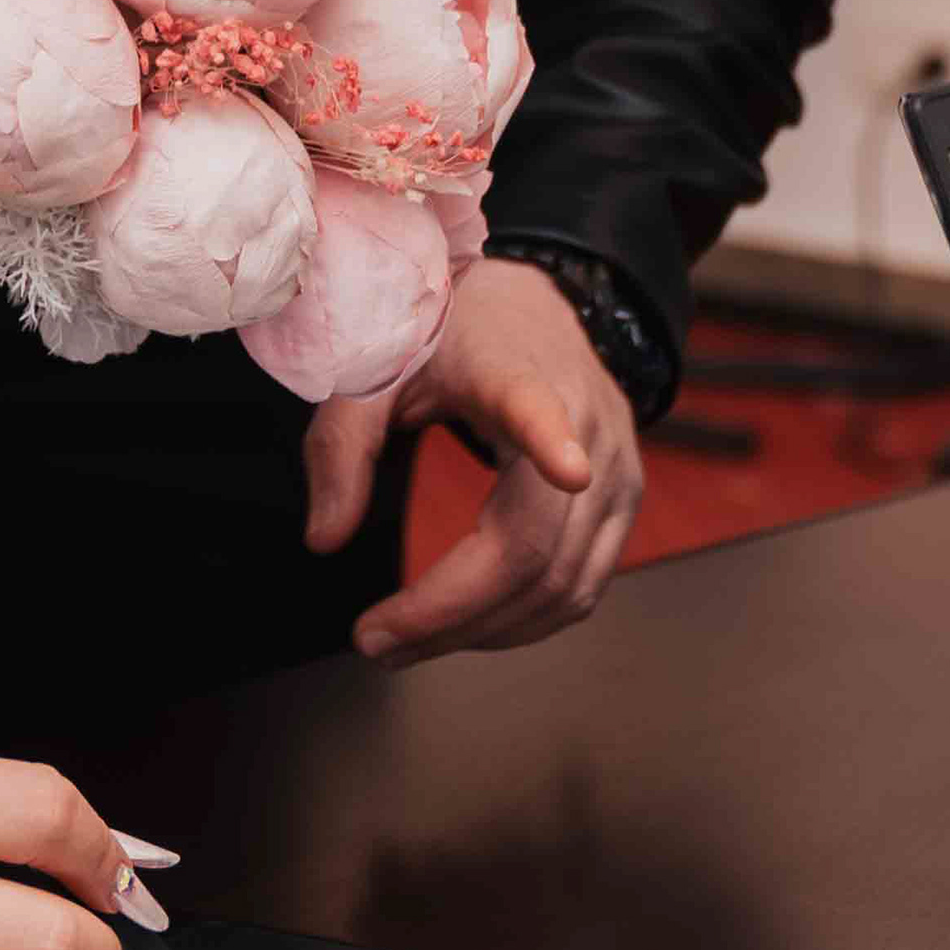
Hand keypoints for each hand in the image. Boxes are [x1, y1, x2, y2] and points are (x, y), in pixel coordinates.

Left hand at [301, 255, 647, 666]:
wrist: (528, 306)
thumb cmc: (449, 338)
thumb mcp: (378, 368)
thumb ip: (342, 446)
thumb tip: (325, 540)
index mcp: (519, 374)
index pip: (538, 406)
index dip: (552, 440)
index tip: (568, 468)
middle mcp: (586, 425)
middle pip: (532, 548)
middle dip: (451, 614)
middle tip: (375, 642)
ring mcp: (617, 469)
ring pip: (563, 585)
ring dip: (484, 632)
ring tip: (408, 644)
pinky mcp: (625, 500)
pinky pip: (581, 586)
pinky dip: (522, 620)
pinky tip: (466, 624)